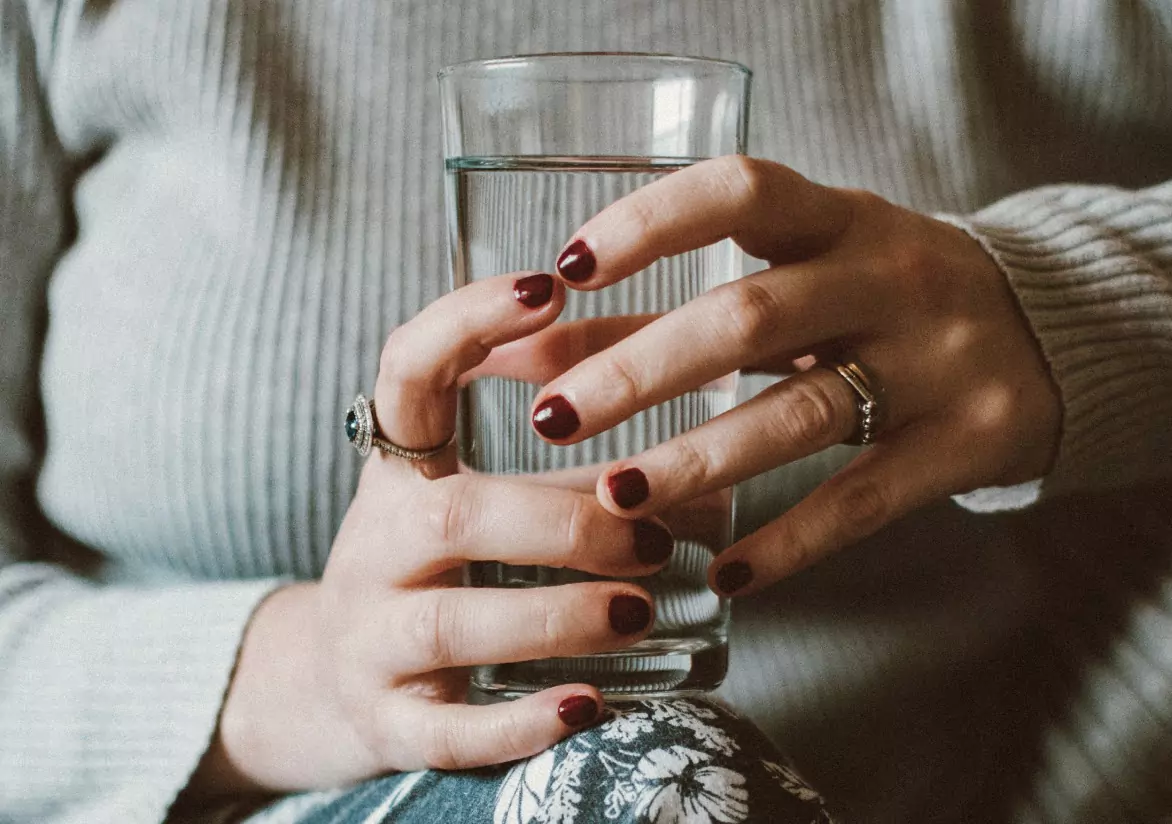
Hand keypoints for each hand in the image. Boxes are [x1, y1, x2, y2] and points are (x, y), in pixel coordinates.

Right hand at [189, 272, 670, 795]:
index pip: (406, 372)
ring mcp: (368, 639)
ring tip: (642, 609)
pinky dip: (520, 721)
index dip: (467, 322)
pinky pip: (448, 730)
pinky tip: (589, 709)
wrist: (331, 686)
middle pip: (454, 517)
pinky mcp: (385, 723)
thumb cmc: (437, 577)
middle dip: (563, 520)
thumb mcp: (483, 510)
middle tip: (655, 536)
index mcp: (398, 473)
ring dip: (559, 612)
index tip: (548, 285)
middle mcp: (371, 547)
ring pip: (454, 623)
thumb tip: (712, 480)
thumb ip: (576, 482)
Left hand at [529, 156, 1060, 595]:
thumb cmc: (887, 298)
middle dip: (642, 369)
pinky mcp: (969, 441)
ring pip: (801, 413)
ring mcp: (938, 360)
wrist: (1060, 333)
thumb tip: (533, 348)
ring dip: (697, 460)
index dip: (650, 223)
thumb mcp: (801, 278)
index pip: (740, 191)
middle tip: (553, 417)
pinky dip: (790, 541)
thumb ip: (671, 307)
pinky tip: (724, 575)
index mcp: (842, 218)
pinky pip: (865, 499)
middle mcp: (893, 277)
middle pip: (751, 316)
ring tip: (614, 499)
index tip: (567, 267)